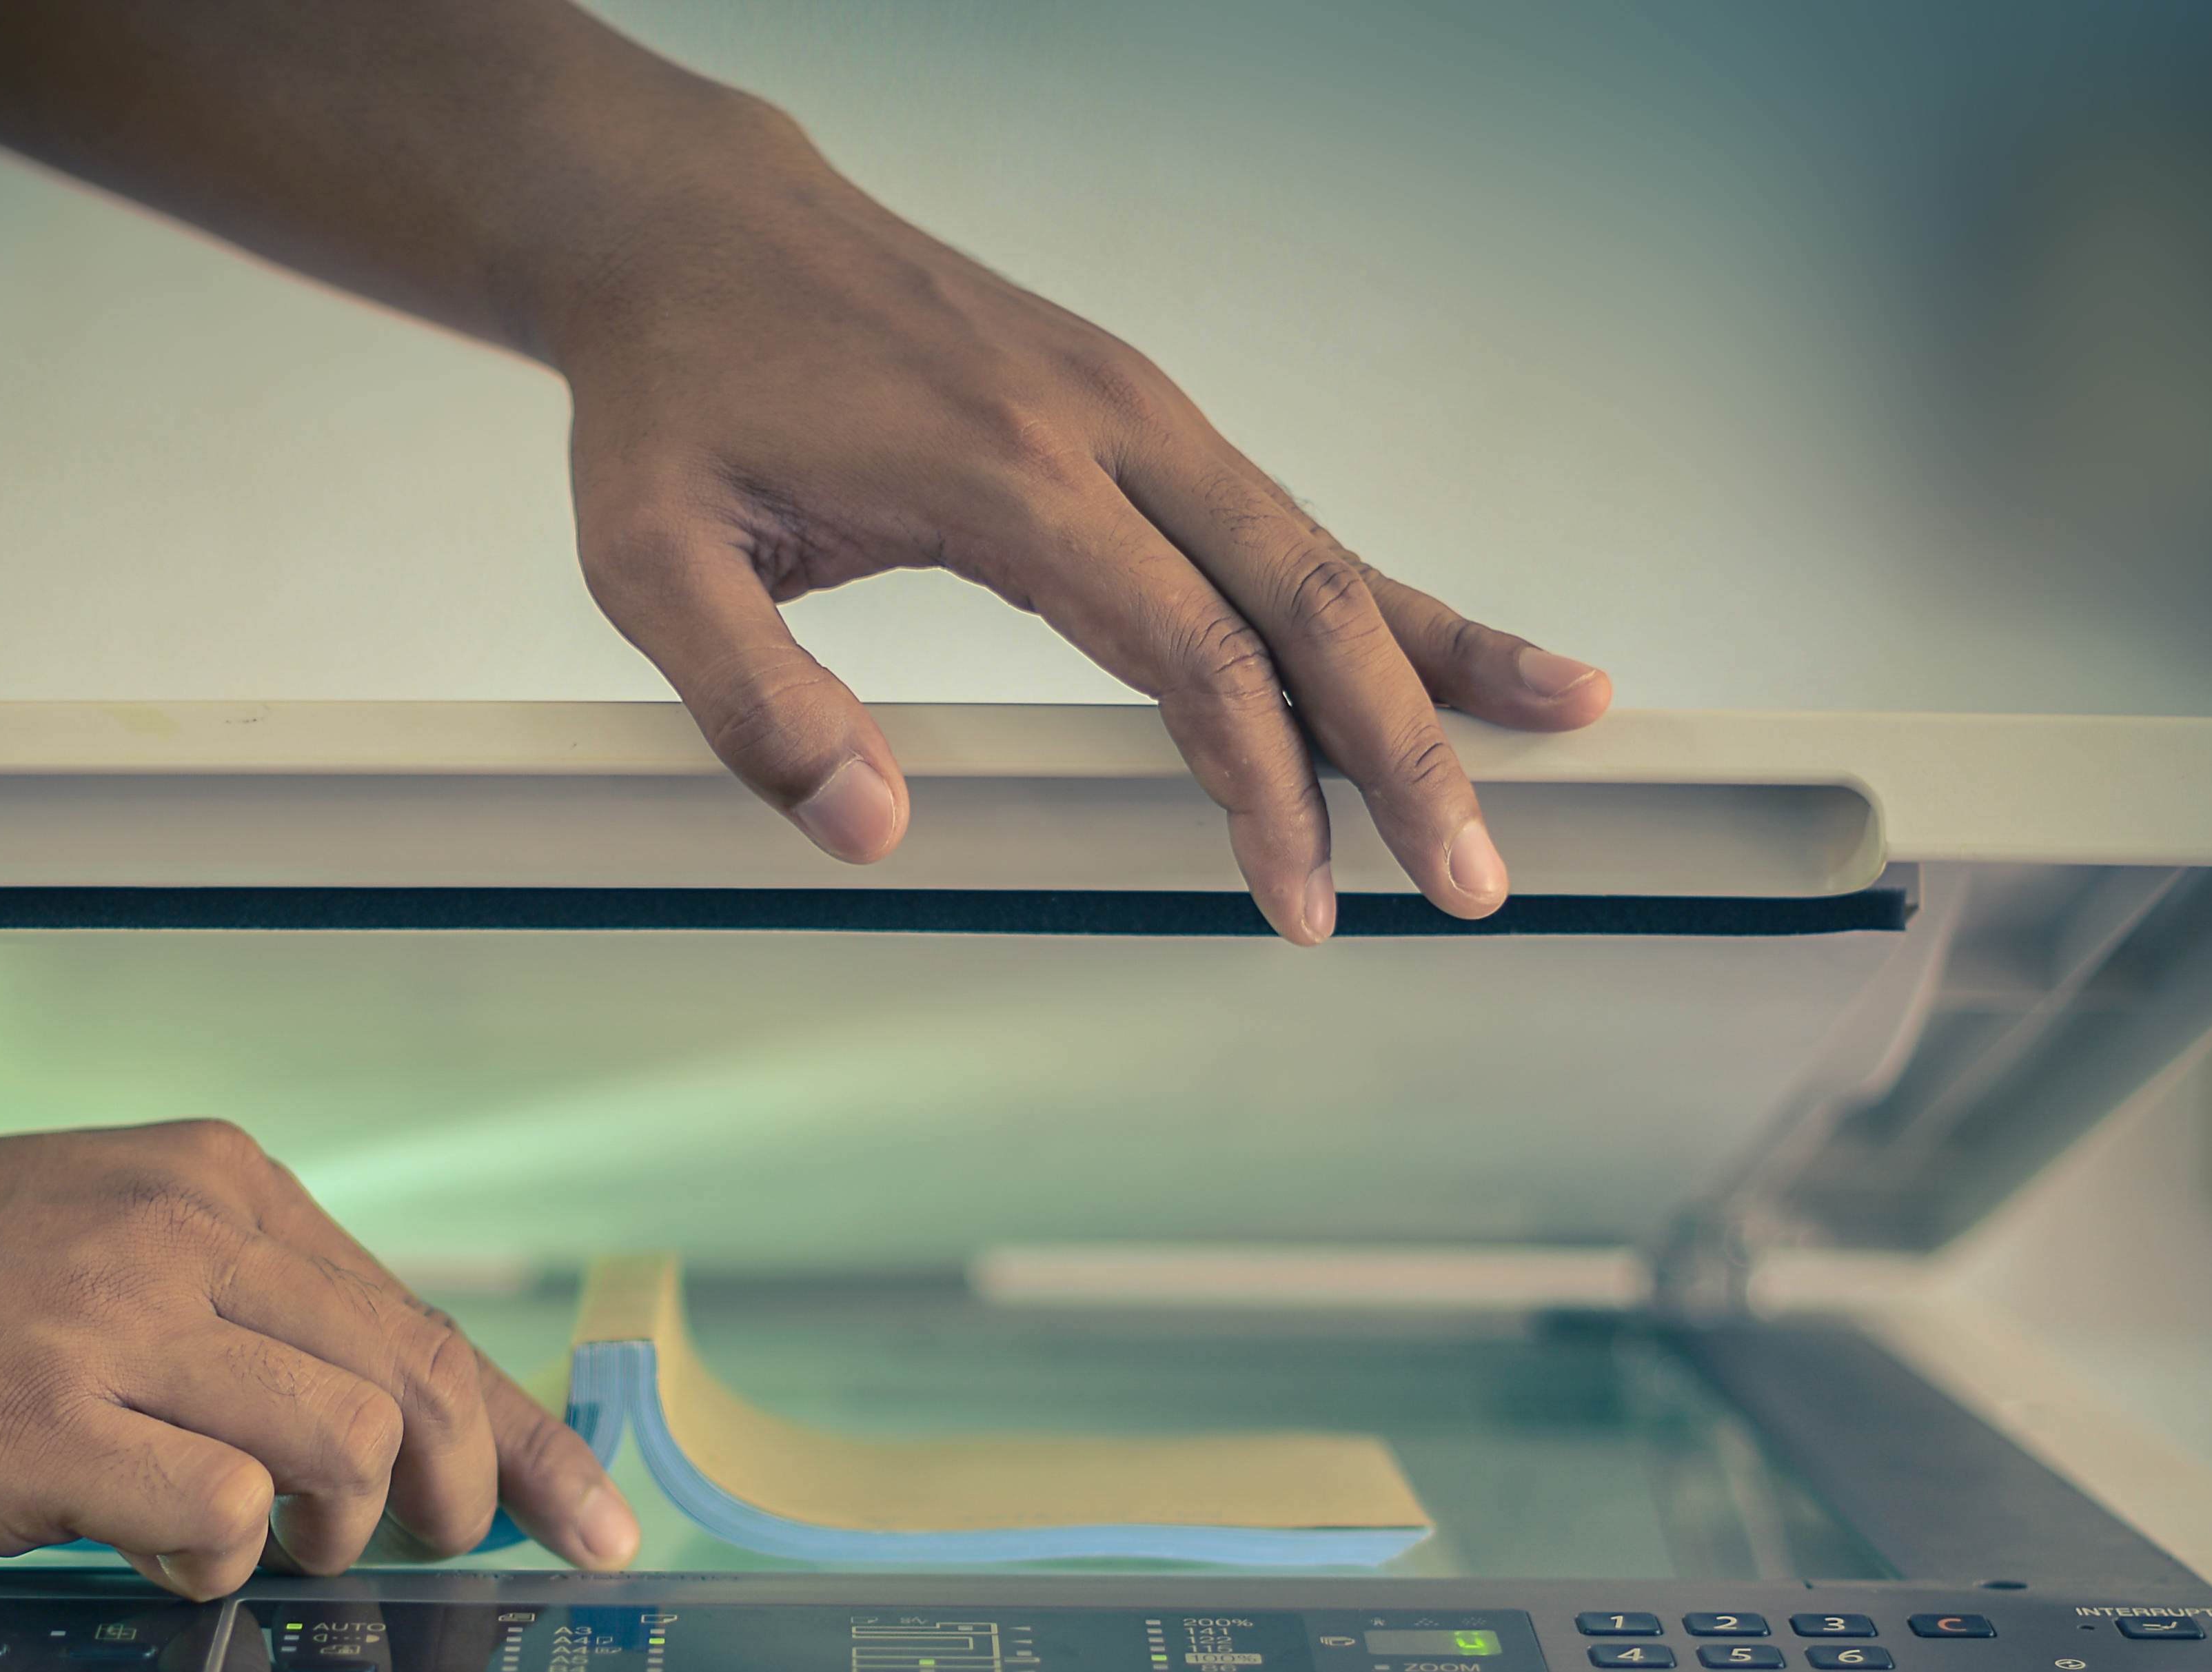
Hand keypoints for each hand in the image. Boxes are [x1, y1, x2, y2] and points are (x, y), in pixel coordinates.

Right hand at [0, 1119, 637, 1594]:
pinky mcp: (51, 1419)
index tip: (590, 1514)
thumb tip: (376, 1424)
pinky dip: (217, 1566)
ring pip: (348, 1445)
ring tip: (255, 1547)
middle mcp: (184, 1231)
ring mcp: (118, 1321)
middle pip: (417, 1383)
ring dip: (329, 1530)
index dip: (523, 1436)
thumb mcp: (97, 1239)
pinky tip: (154, 1555)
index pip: (421, 1320)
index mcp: (212, 1183)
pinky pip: (223, 1518)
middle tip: (427, 1556)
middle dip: (462, 1498)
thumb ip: (233, 1308)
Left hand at [545, 125, 1612, 939]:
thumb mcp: (648, 560)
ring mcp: (1135, 409)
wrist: (692, 229)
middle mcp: (1103, 424)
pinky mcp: (1136, 414)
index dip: (1265, 790)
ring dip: (1438, 659)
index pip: (1188, 653)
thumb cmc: (673, 395)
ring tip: (1563, 735)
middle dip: (1407, 748)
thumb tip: (871, 831)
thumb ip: (750, 705)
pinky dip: (1376, 596)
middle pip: (1305, 597)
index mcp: (1004, 471)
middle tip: (1476, 879)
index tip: (1304, 903)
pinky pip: (1281, 521)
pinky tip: (1447, 651)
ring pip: (1323, 547)